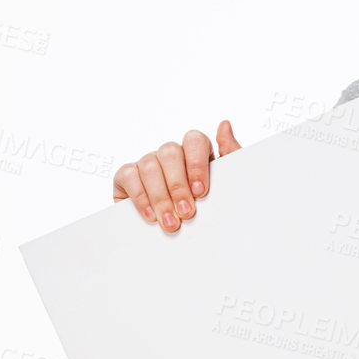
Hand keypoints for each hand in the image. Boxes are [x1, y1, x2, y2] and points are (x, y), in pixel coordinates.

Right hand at [111, 121, 240, 231]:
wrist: (190, 234)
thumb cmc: (210, 207)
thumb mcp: (227, 184)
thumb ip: (231, 154)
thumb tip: (225, 124)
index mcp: (196, 152)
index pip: (194, 141)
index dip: (196, 164)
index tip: (201, 192)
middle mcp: (170, 155)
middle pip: (170, 152)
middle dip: (178, 185)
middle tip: (187, 212)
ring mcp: (148, 163)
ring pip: (149, 165)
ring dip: (161, 197)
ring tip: (171, 222)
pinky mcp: (127, 176)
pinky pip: (128, 176)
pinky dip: (140, 197)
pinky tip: (151, 215)